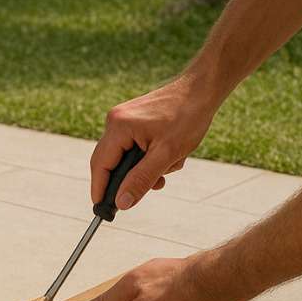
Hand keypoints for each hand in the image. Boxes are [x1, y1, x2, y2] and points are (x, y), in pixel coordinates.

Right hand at [92, 76, 215, 208]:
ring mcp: (123, 118)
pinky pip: (133, 145)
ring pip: (125, 155)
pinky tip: (171, 154)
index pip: (100, 164)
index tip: (101, 209)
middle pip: (110, 160)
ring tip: (173, 164)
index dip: (100, 188)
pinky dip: (149, 156)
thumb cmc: (186, 119)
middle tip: (153, 187)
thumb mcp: (166, 155)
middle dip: (130, 178)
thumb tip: (122, 203)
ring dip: (146, 167)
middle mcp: (115, 121)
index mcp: (118, 127)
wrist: (201, 91)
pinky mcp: (133, 119)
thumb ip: (141, 180)